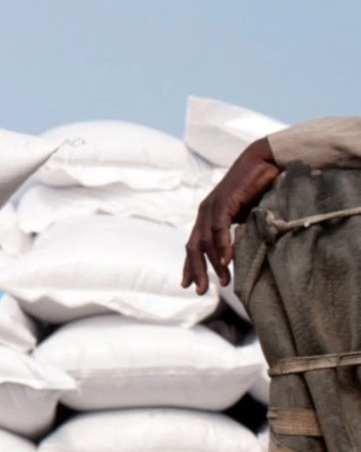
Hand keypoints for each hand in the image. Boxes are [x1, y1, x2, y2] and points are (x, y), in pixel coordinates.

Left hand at [183, 138, 279, 294]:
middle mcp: (205, 212)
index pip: (193, 245)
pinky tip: (226, 261)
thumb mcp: (242, 214)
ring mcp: (212, 207)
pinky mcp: (224, 202)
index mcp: (206, 216)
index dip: (190, 265)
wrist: (263, 161)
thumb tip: (237, 250)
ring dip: (214, 263)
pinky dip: (222, 246)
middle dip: (196, 270)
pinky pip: (219, 229)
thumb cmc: (255, 187)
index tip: (189, 284)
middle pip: (194, 247)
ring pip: (206, 241)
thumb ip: (235, 230)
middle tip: (200, 290)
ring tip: (223, 281)